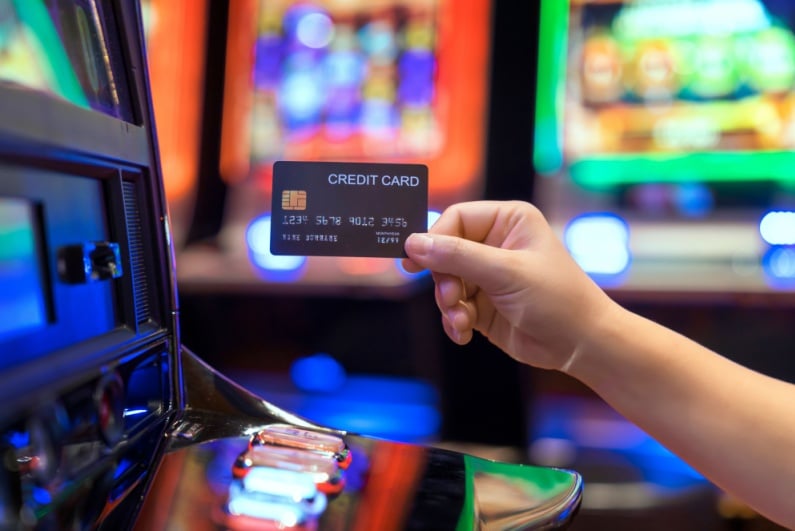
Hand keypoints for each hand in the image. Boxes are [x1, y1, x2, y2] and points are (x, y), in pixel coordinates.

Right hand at [403, 200, 616, 370]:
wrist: (582, 344)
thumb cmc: (556, 298)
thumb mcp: (506, 272)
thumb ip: (457, 256)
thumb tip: (414, 243)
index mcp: (507, 221)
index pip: (455, 218)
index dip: (434, 239)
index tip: (415, 261)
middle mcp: (495, 244)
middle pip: (444, 252)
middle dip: (443, 280)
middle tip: (450, 298)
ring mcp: (488, 276)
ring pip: (444, 283)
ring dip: (448, 304)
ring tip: (462, 321)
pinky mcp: (484, 304)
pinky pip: (453, 307)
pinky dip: (454, 321)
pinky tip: (464, 333)